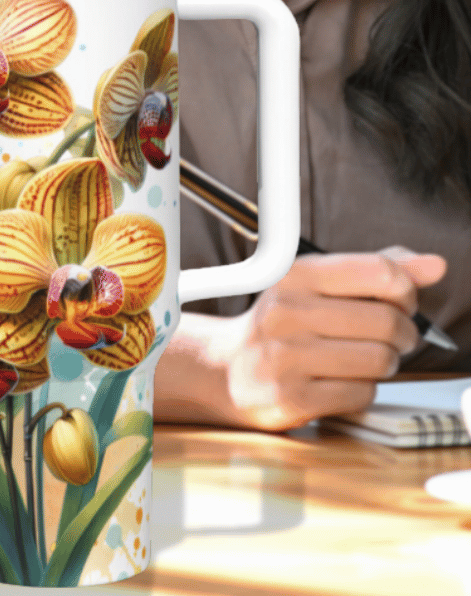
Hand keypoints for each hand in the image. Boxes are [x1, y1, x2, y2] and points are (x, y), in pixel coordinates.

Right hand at [224, 247, 446, 430]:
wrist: (228, 369)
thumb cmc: (284, 324)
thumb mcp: (319, 285)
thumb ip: (376, 270)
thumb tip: (434, 266)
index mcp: (293, 275)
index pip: (379, 271)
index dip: (405, 290)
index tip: (400, 301)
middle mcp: (284, 311)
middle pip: (386, 321)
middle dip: (403, 333)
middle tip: (392, 337)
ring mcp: (285, 356)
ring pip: (379, 359)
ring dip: (385, 363)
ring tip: (366, 358)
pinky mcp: (291, 397)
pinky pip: (361, 393)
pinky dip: (363, 389)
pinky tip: (342, 380)